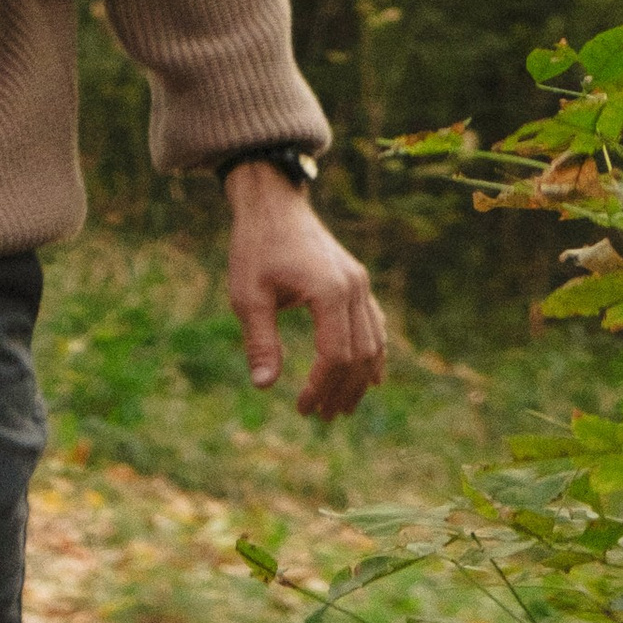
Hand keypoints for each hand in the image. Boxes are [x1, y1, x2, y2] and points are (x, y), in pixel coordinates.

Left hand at [224, 162, 387, 421]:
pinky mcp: (357, 282)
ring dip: (359, 379)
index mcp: (328, 292)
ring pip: (374, 342)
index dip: (320, 388)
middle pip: (360, 355)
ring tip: (340, 408)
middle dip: (342, 391)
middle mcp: (353, 288)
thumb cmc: (255, 247)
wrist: (273, 204)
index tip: (301, 408)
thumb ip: (259, 340)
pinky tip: (369, 378)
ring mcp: (360, 284)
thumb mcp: (247, 295)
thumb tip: (264, 386)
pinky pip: (374, 325)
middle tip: (320, 417)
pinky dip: (373, 354)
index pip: (335, 355)